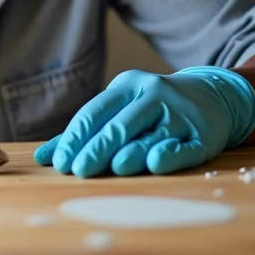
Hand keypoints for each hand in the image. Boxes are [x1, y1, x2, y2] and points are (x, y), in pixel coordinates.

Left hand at [33, 67, 254, 176]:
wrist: (211, 96)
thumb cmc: (151, 108)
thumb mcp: (121, 108)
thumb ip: (84, 132)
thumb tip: (43, 157)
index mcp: (128, 85)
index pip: (95, 111)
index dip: (76, 137)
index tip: (60, 162)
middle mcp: (153, 94)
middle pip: (120, 124)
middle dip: (97, 147)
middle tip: (78, 170)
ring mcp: (180, 113)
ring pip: (150, 134)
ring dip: (131, 152)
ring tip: (112, 167)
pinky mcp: (203, 134)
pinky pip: (184, 146)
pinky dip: (170, 154)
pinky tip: (155, 163)